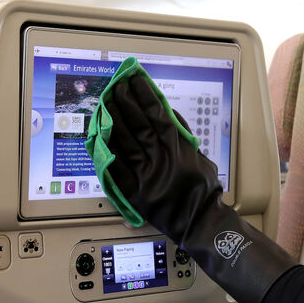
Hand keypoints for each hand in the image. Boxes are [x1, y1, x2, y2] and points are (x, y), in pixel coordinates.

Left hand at [102, 74, 223, 243]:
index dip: (144, 96)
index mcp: (178, 149)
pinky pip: (116, 169)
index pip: (157, 115)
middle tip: (115, 87)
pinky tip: (100, 136)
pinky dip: (107, 152)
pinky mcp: (134, 193)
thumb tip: (167, 113)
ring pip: (124, 143)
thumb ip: (183, 135)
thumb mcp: (200, 157)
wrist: (199, 221)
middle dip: (125, 103)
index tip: (135, 81)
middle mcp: (160, 160)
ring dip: (113, 122)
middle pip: (138, 125)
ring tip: (104, 105)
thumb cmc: (203, 190)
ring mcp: (145, 176)